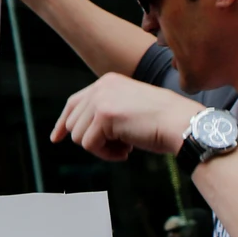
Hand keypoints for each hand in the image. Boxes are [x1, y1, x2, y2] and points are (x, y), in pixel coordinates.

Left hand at [50, 74, 201, 160]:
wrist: (181, 123)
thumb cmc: (162, 122)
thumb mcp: (128, 109)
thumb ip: (105, 112)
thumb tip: (77, 132)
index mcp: (107, 82)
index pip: (74, 102)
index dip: (63, 123)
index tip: (56, 138)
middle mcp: (101, 86)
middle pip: (74, 123)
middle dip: (94, 141)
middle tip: (121, 146)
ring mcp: (101, 99)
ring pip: (79, 136)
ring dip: (101, 149)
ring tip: (126, 147)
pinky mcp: (103, 115)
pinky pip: (90, 145)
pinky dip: (107, 154)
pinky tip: (127, 151)